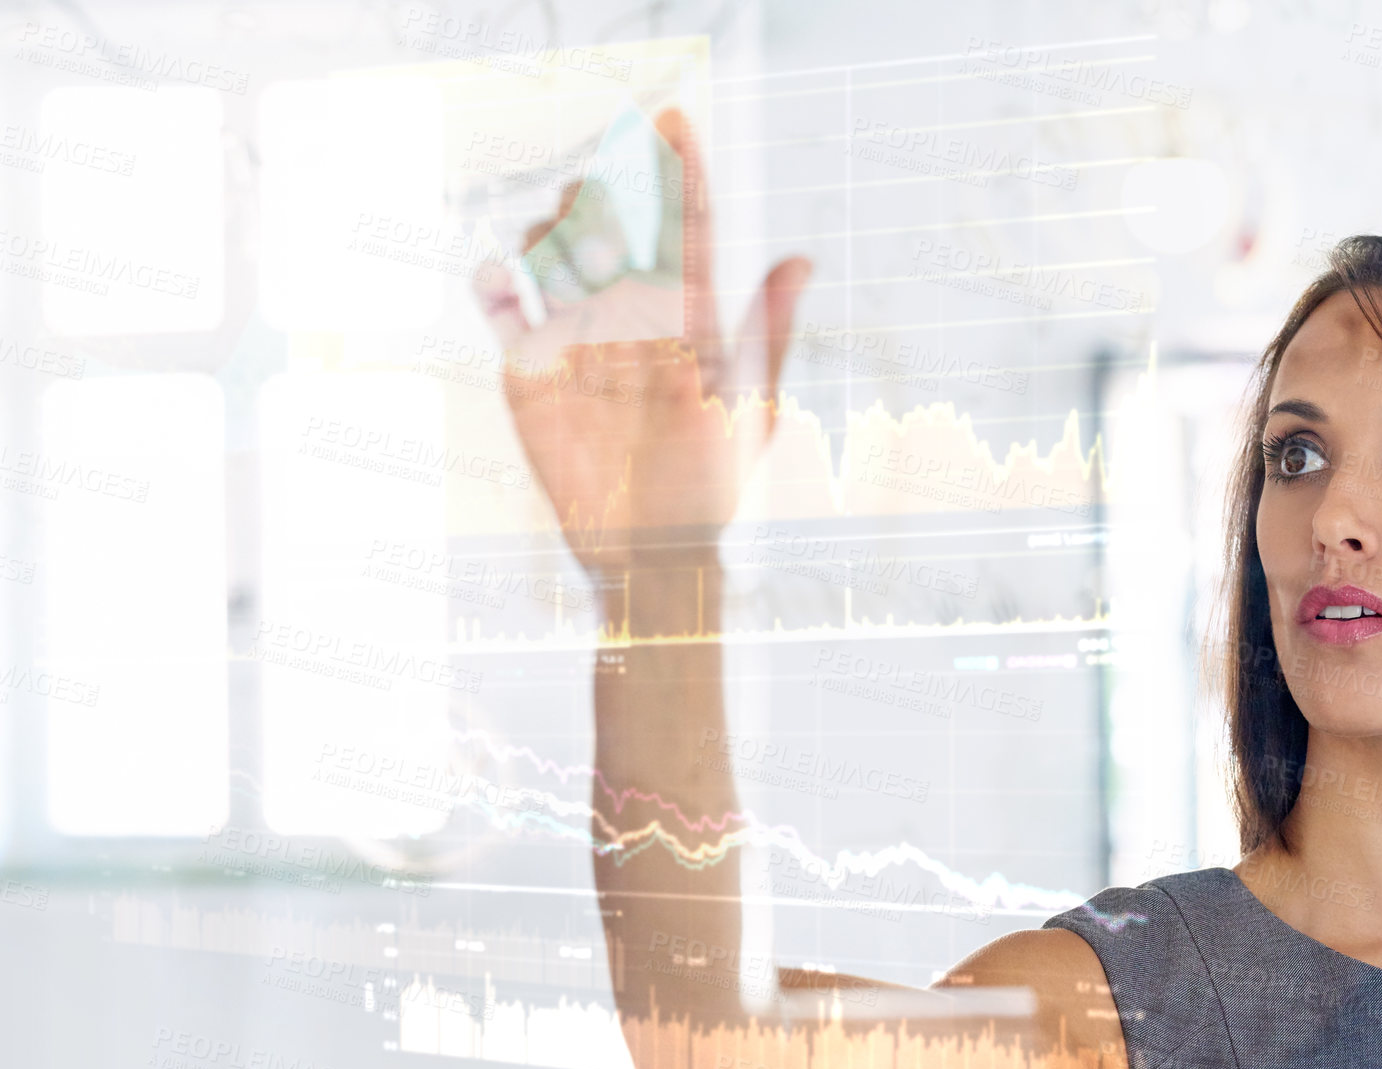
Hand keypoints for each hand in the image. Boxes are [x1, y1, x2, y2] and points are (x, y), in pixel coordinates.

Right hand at [473, 107, 809, 577]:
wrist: (652, 553)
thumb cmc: (713, 487)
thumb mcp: (751, 410)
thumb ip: (768, 333)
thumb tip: (801, 261)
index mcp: (689, 315)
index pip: (685, 227)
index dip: (679, 171)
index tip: (673, 119)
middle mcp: (631, 315)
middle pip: (611, 224)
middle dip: (605, 192)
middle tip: (602, 199)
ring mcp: (578, 339)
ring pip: (557, 252)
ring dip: (555, 230)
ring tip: (561, 242)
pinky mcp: (531, 372)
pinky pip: (505, 312)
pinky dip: (496, 286)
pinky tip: (502, 277)